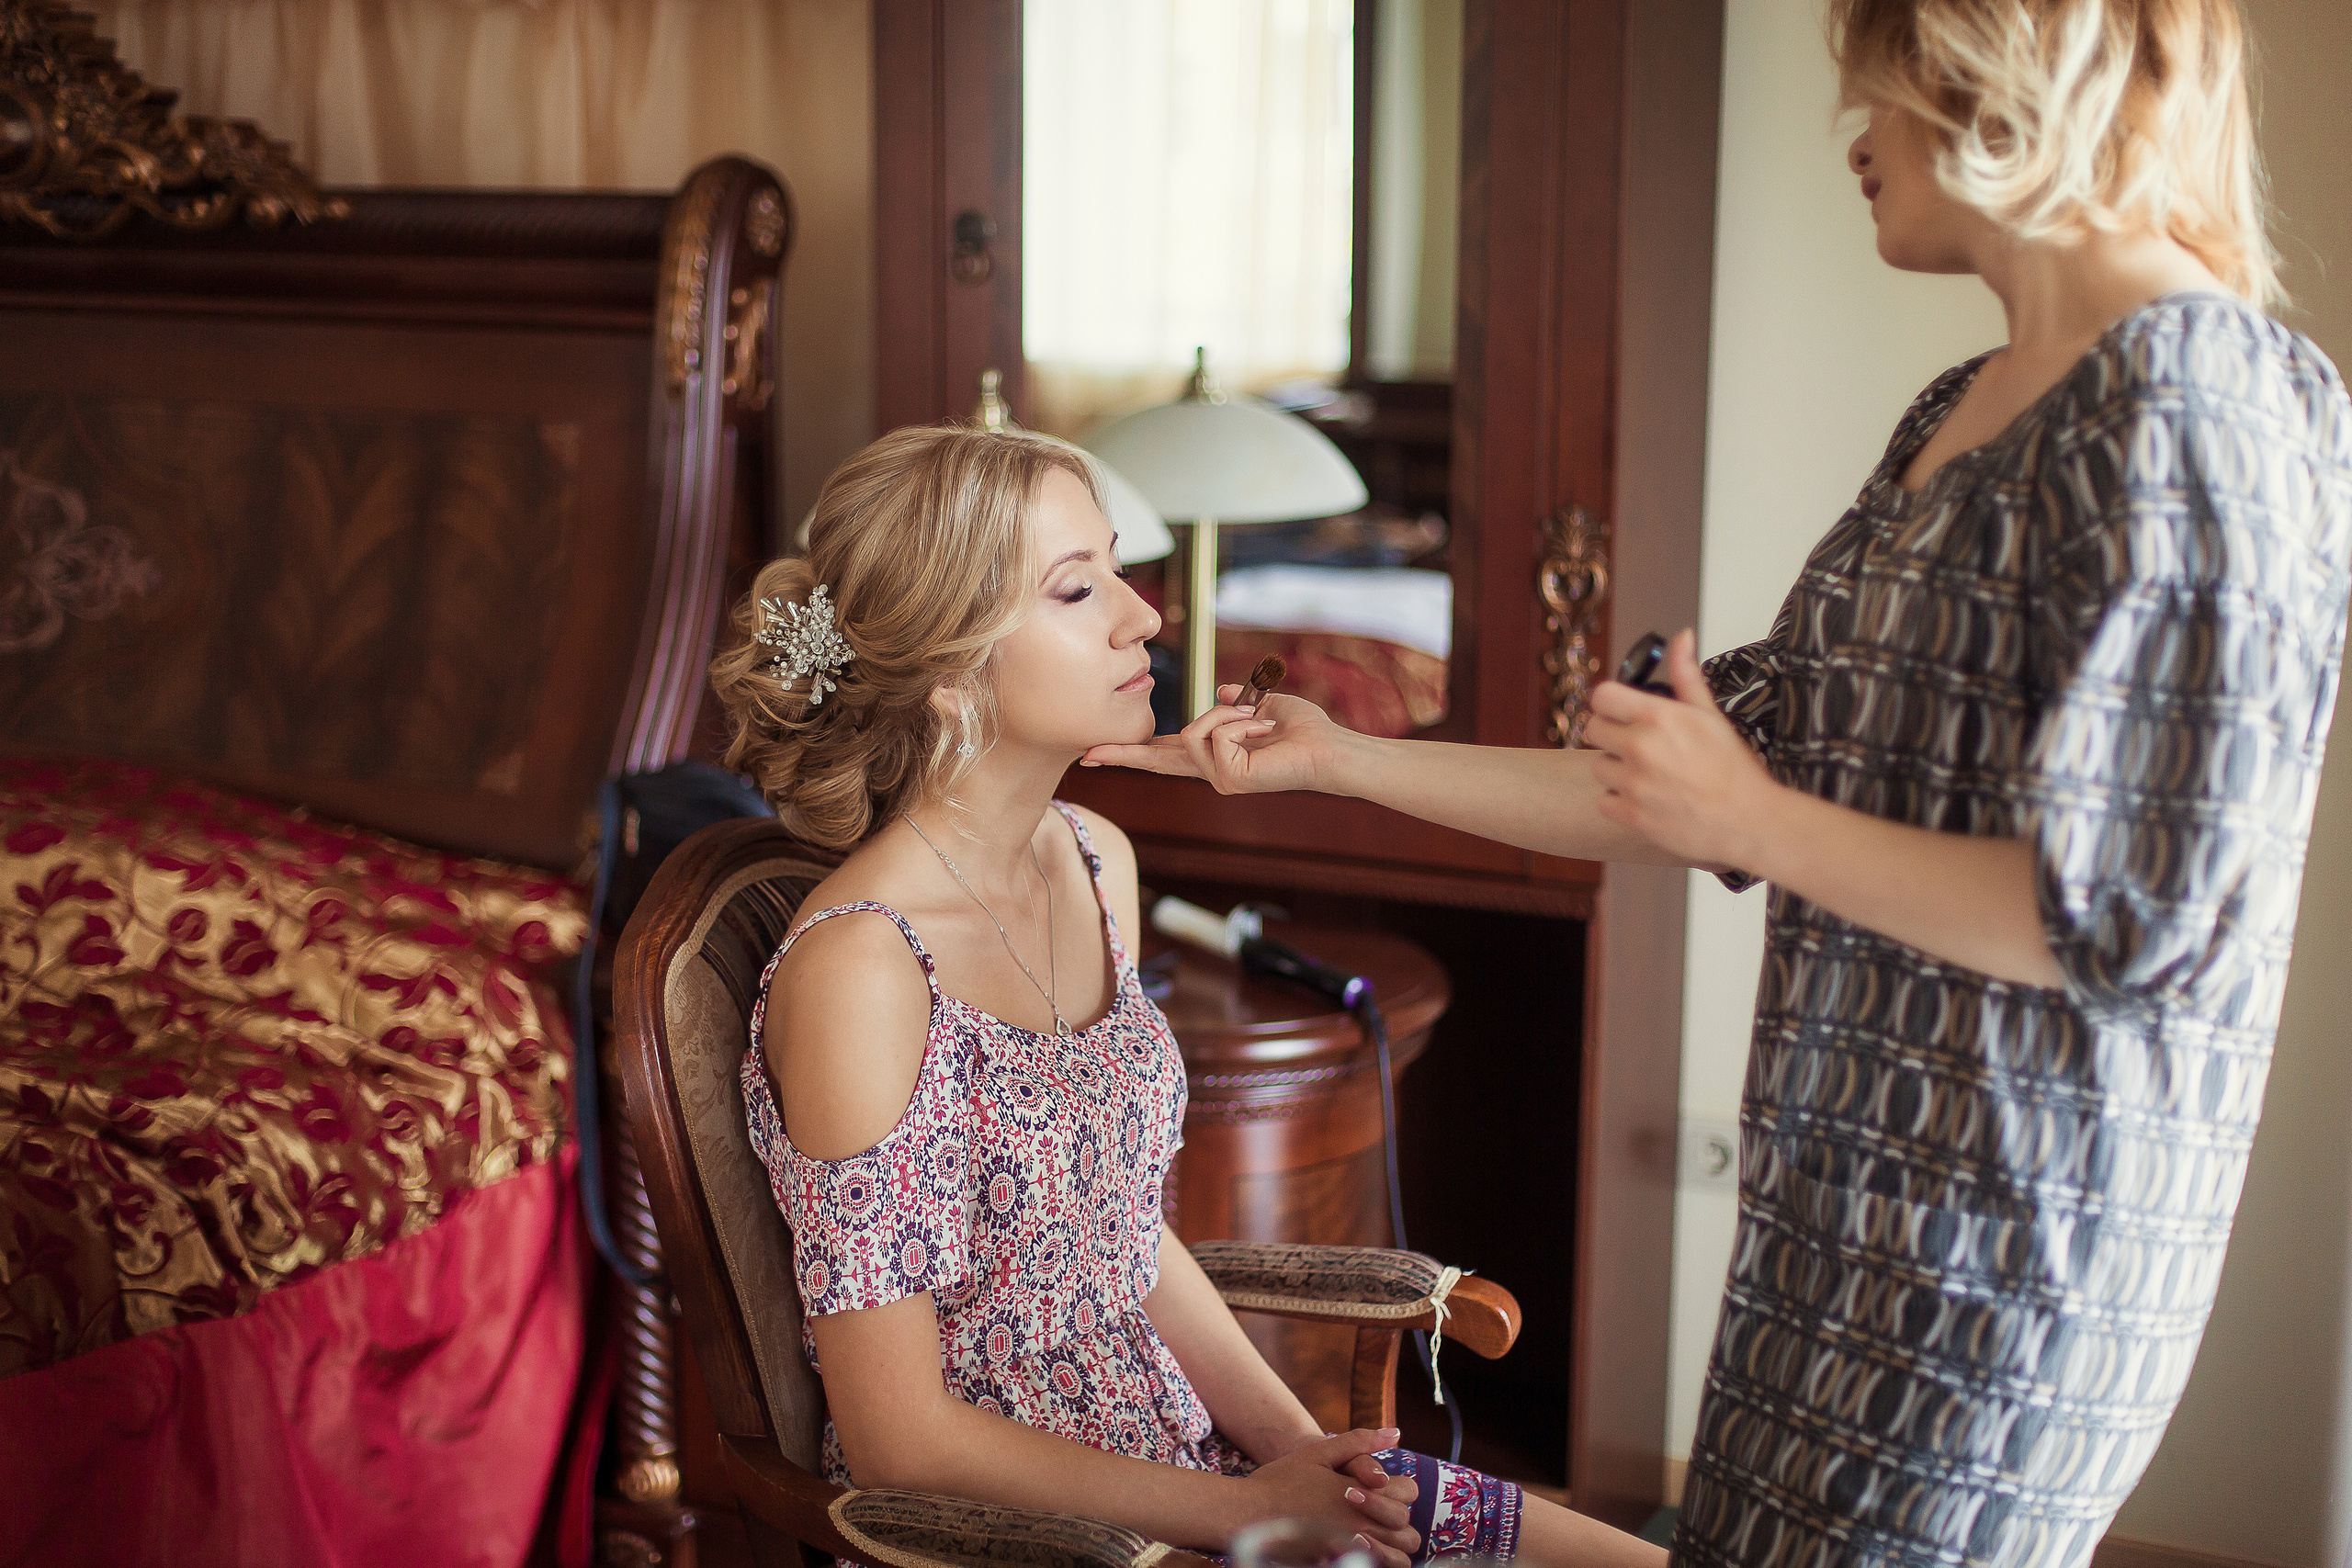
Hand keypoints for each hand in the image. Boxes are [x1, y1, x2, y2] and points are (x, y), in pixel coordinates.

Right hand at [1079, 687, 1347, 795]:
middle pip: (1156, 760)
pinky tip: (1265, 729)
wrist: (1329, 748)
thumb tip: (1219, 693)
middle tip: (1088, 754)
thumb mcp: (1261, 706)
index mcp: (1214, 755)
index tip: (1097, 752)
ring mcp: (1218, 778)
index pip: (1166, 753)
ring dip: (1228, 714)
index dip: (1134, 750)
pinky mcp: (1228, 779)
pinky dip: (1241, 721)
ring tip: (1259, 718)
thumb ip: (1235, 702)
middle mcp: (1211, 771)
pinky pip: (1215, 734)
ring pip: (1194, 731)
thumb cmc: (1303, 729)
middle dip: (1123, 753)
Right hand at [1237, 1428, 1420, 1567]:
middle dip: (1399, 1523)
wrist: (1247, 1512)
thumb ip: (1359, 1442)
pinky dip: (1373, 1560)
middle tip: (1380, 1515)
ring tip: (1375, 1536)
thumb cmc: (1281, 1480)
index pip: (1407, 1493)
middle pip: (1407, 1531)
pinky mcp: (1335, 1562)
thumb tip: (1396, 1431)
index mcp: (1361, 1493)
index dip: (1400, 1490)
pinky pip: (1371, 1567)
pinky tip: (1358, 1549)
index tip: (1383, 1488)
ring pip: (1396, 1559)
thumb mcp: (1318, 1452)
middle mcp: (1360, 1524)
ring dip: (1392, 1548)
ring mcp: (1349, 1549)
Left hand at [1584, 628, 1780, 870]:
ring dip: (1616, 770)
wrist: (1749, 821)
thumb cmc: (1734, 770)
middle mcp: (1640, 748)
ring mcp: (1633, 783)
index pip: (1601, 696)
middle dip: (1611, 734)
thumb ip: (1687, 675)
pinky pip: (1604, 801)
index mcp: (1658, 718)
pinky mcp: (1631, 815)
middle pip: (1592, 729)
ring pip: (1598, 767)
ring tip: (1648, 774)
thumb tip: (1681, 638)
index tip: (1619, 711)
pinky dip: (1620, 801)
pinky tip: (1646, 797)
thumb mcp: (1711, 714)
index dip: (1609, 703)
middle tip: (1636, 744)